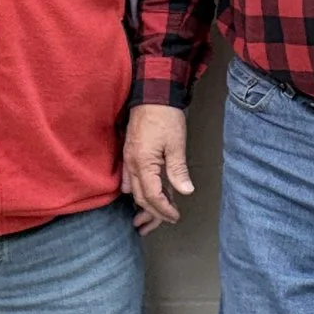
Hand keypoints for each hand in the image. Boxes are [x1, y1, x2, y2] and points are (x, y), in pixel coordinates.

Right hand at [122, 104, 193, 232]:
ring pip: (133, 189)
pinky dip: (137, 190)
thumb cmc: (165, 117)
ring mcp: (128, 159)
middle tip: (169, 218)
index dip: (164, 210)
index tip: (175, 216)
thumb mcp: (176, 144)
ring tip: (153, 214)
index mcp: (143, 164)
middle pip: (141, 196)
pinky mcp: (130, 153)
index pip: (152, 196)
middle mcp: (132, 164)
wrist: (152, 95)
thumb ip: (178, 170)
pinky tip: (142, 193)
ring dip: (143, 203)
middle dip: (154, 211)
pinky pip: (129, 178)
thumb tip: (185, 191)